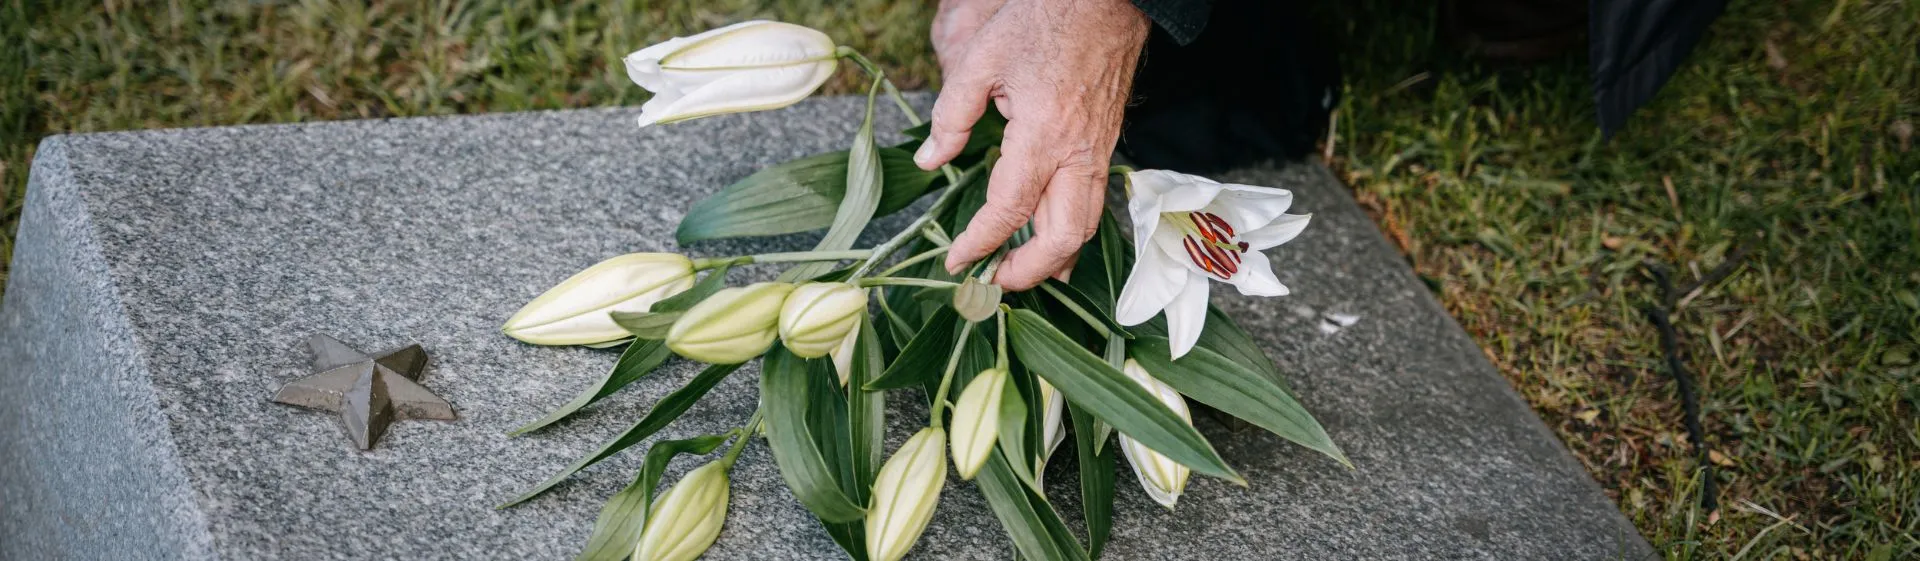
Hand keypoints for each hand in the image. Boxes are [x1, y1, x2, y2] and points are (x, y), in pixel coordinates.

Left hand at [915, 0, 1148, 289]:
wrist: (1107, 1)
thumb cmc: (1046, 20)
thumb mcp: (983, 60)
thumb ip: (951, 116)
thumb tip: (931, 160)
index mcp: (1043, 136)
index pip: (1008, 211)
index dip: (979, 242)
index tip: (956, 261)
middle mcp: (1078, 155)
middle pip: (1062, 238)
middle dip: (1028, 272)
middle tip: (993, 282)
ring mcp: (1098, 153)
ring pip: (1085, 227)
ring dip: (1053, 258)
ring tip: (1020, 271)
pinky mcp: (1105, 146)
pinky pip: (1091, 204)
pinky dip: (1069, 230)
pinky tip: (1048, 237)